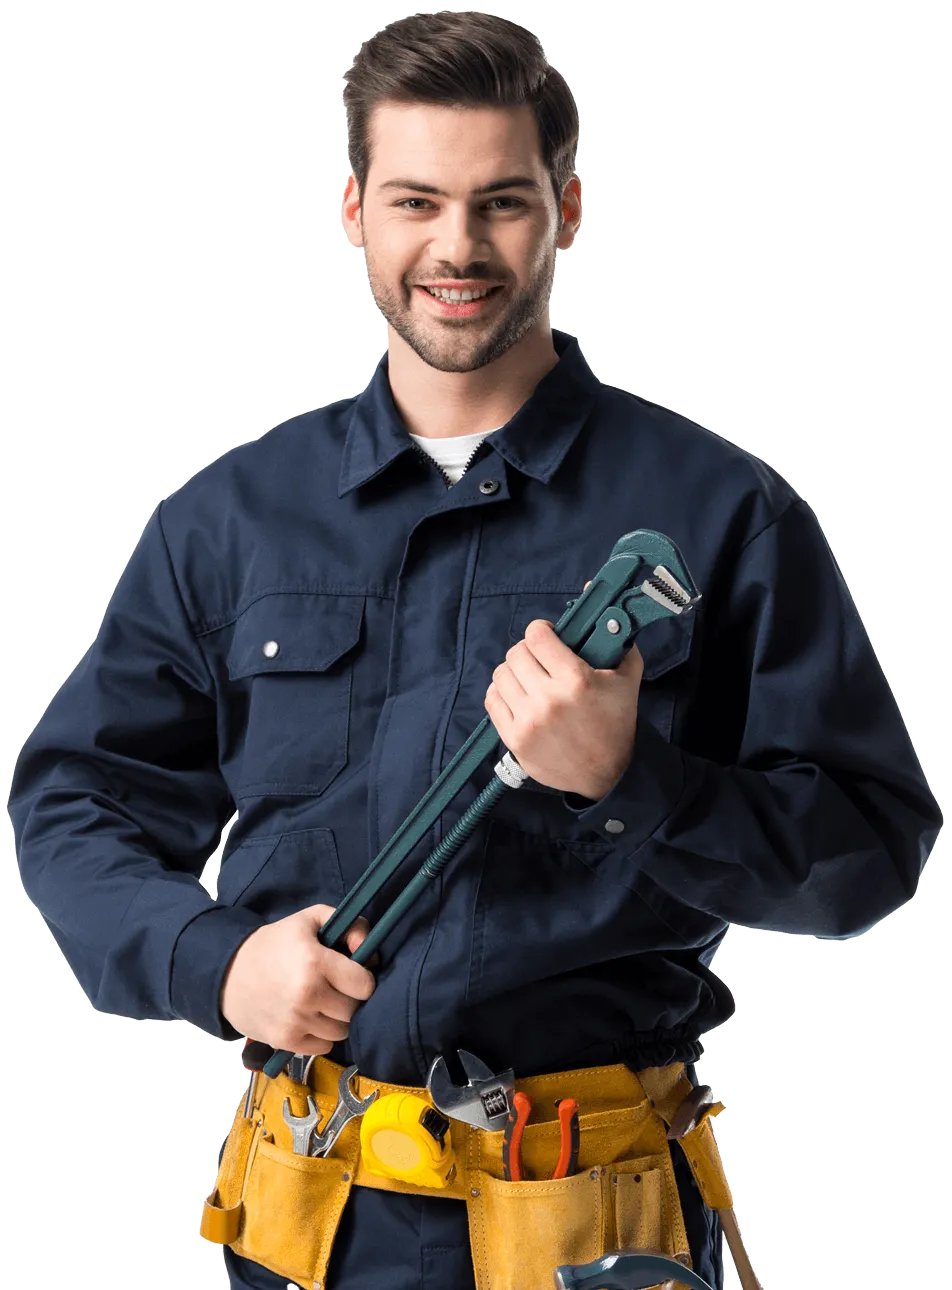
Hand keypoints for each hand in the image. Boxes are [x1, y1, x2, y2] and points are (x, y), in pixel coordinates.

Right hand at [220, 904, 378, 1055]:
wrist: (228, 972)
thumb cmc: (275, 943)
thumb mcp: (310, 919)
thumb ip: (349, 924)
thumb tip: (369, 946)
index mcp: (315, 962)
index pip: (364, 985)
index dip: (362, 978)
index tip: (351, 974)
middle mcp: (307, 995)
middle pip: (354, 1009)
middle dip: (349, 998)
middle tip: (335, 988)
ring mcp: (296, 1021)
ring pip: (341, 1031)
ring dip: (337, 1018)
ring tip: (322, 1003)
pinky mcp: (285, 1041)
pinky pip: (324, 1047)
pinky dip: (322, 1035)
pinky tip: (310, 1018)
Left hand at [484, 581, 643, 799]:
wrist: (608, 774)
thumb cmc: (618, 721)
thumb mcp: (627, 675)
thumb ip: (616, 634)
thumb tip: (591, 591)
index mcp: (575, 680)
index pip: (536, 636)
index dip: (541, 631)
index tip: (549, 636)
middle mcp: (548, 700)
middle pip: (516, 653)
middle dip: (528, 651)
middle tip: (540, 659)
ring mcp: (528, 721)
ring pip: (501, 675)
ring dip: (514, 671)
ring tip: (529, 678)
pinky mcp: (514, 739)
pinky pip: (492, 700)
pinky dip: (502, 693)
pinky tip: (519, 695)